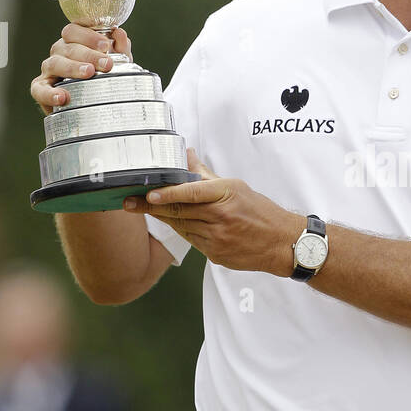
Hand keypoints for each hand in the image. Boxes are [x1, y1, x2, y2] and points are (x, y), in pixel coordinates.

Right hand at [30, 23, 131, 115]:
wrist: (93, 105)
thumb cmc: (103, 77)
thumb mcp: (116, 63)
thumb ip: (120, 49)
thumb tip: (120, 33)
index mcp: (74, 41)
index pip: (74, 30)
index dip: (89, 36)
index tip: (106, 45)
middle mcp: (59, 52)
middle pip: (68, 47)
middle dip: (89, 54)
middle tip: (106, 64)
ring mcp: (49, 69)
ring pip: (55, 63)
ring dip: (72, 68)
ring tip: (88, 73)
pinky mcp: (40, 88)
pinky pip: (40, 89)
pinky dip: (49, 93)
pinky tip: (62, 97)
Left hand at [123, 149, 299, 274]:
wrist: (282, 244)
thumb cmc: (259, 211)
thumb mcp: (236, 186)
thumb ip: (206, 174)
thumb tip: (187, 154)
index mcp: (227, 195)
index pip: (192, 193)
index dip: (168, 195)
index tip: (148, 194)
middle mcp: (221, 217)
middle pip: (179, 212)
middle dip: (151, 207)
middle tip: (129, 202)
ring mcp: (218, 239)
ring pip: (181, 227)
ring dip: (163, 218)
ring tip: (143, 209)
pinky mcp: (215, 255)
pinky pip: (191, 241)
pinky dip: (181, 230)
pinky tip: (173, 223)